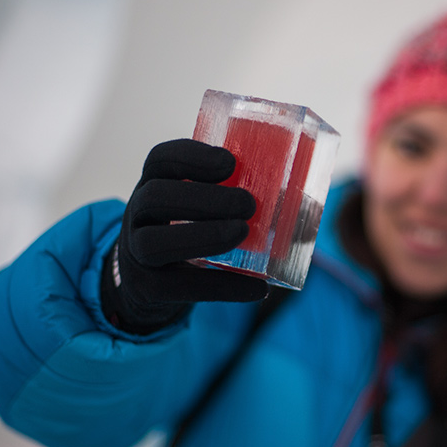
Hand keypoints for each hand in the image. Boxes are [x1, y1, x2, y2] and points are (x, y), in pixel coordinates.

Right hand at [101, 139, 269, 333]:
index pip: (161, 159)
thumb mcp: (202, 206)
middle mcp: (137, 214)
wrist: (147, 280)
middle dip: (204, 199)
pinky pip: (181, 289)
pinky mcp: (149, 289)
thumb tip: (309, 206)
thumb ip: (243, 197)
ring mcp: (137, 252)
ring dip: (204, 236)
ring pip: (155, 243)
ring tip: (242, 233)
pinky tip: (258, 288)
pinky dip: (223, 288)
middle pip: (155, 197)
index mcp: (154, 183)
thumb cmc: (189, 229)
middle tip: (249, 204)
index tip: (230, 162)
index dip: (192, 157)